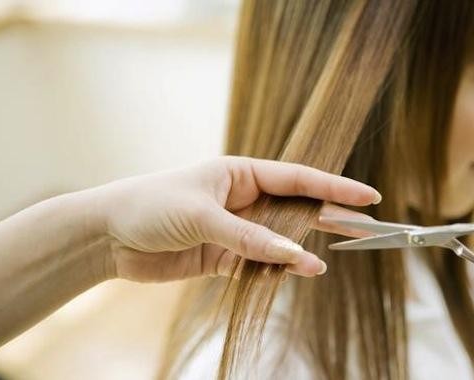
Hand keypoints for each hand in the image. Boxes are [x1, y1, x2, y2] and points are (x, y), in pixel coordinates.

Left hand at [96, 156, 379, 281]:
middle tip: (366, 227)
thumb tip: (297, 256)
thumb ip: (250, 237)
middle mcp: (243, 199)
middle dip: (330, 218)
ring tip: (330, 260)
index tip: (368, 196)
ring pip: (280, 240)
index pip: (298, 180)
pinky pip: (259, 264)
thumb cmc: (150, 207)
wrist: (105, 237)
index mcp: (241, 173)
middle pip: (297, 209)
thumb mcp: (203, 216)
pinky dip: (275, 272)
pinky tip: (295, 276)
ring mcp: (235, 229)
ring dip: (301, 250)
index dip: (335, 188)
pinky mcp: (223, 257)